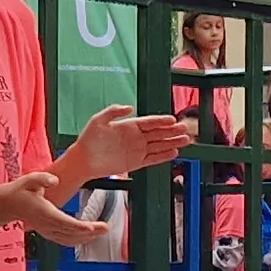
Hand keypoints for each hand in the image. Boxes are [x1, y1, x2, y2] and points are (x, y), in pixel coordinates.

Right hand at [0, 173, 113, 245]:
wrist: (8, 204)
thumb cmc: (20, 191)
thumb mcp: (29, 179)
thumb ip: (42, 179)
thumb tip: (55, 181)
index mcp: (44, 212)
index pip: (64, 222)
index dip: (79, 226)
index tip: (92, 227)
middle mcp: (46, 225)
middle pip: (71, 232)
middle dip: (90, 232)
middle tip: (105, 228)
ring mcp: (47, 231)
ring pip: (69, 239)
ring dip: (86, 238)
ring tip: (101, 231)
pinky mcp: (48, 233)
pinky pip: (65, 241)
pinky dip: (78, 240)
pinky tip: (88, 237)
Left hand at [61, 104, 194, 178]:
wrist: (84, 160)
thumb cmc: (89, 140)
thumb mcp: (98, 120)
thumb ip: (113, 111)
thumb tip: (128, 107)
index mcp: (129, 126)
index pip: (149, 122)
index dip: (161, 121)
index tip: (172, 120)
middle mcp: (136, 138)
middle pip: (158, 133)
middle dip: (172, 131)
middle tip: (185, 129)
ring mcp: (137, 150)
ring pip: (159, 145)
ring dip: (172, 143)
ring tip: (185, 140)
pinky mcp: (135, 163)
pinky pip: (153, 159)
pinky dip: (163, 156)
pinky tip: (173, 153)